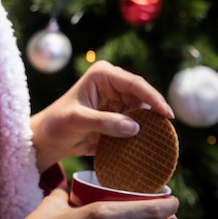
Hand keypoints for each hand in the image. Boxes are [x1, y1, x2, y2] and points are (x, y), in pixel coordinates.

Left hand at [30, 60, 173, 171]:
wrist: (50, 138)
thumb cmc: (58, 124)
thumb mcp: (77, 121)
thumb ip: (104, 123)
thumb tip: (135, 127)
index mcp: (103, 74)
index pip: (134, 83)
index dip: (153, 98)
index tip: (166, 114)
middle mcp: (113, 83)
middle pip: (143, 96)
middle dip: (154, 113)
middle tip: (167, 132)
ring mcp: (118, 99)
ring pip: (143, 111)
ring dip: (150, 125)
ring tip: (160, 140)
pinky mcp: (119, 115)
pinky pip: (137, 123)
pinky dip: (143, 133)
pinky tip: (150, 144)